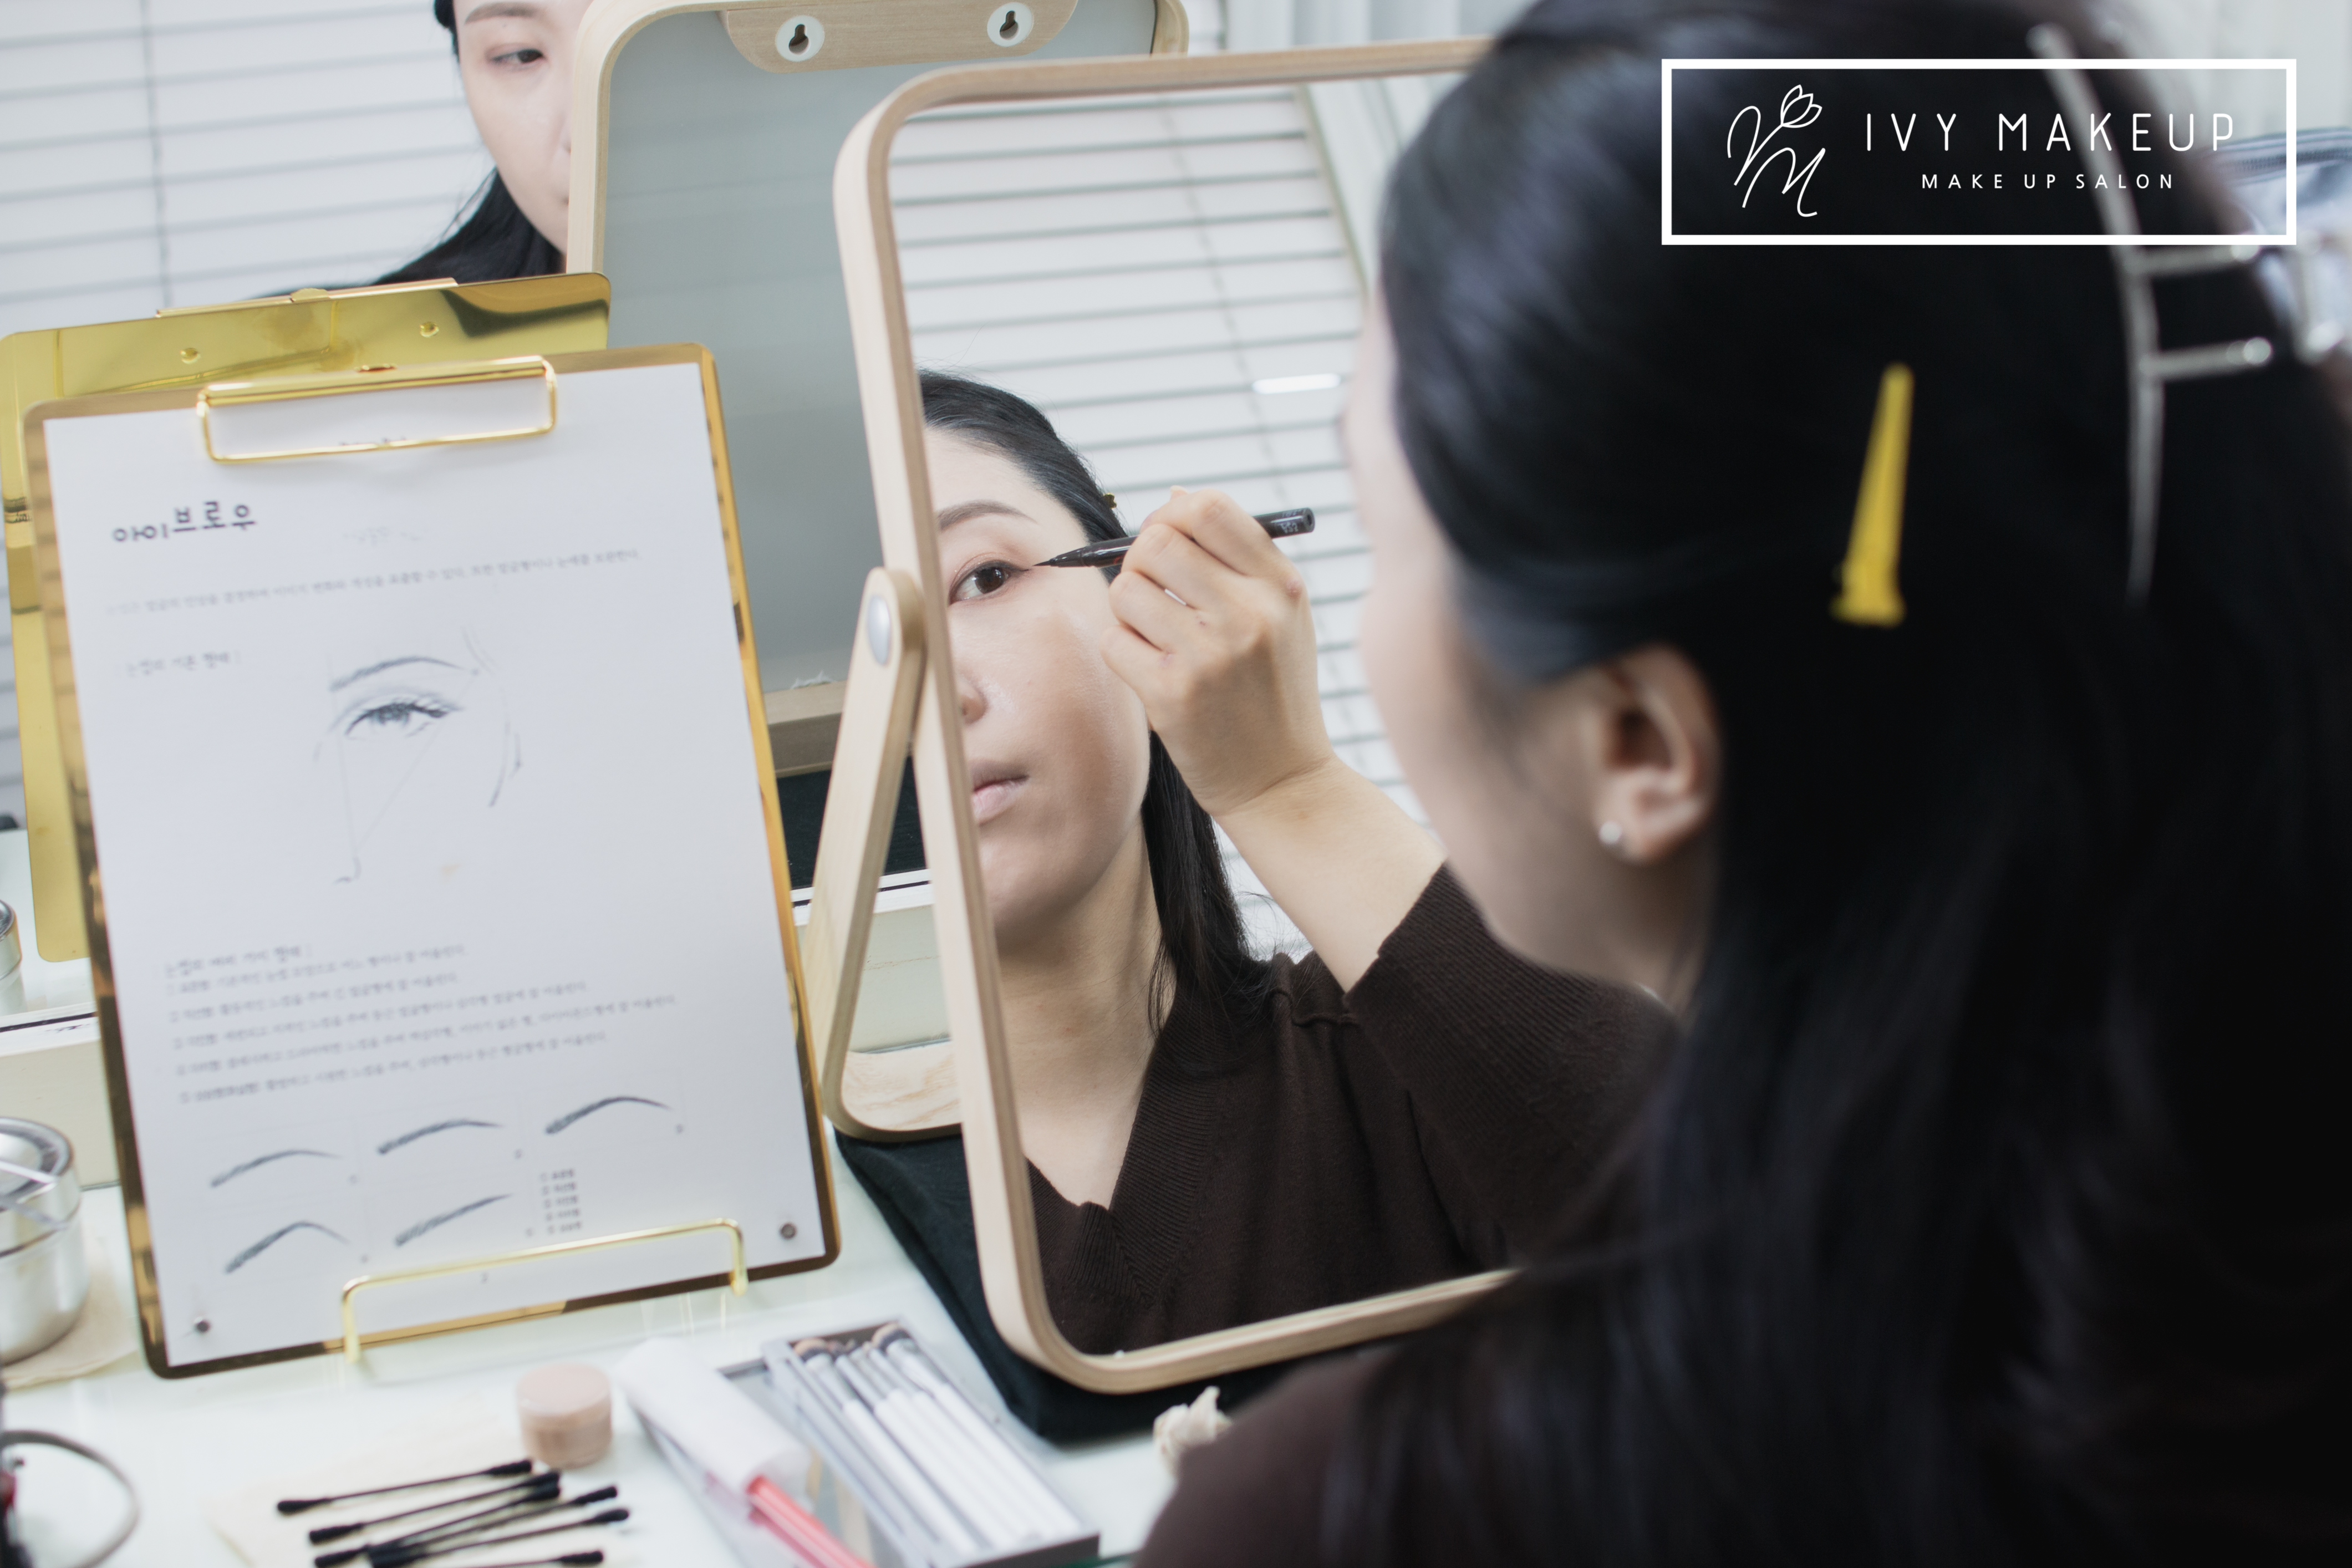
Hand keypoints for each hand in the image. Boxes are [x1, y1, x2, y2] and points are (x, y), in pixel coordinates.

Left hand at [1100, 488, 1336, 819]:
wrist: (1282, 781)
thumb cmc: (1275, 691)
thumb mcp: (1282, 615)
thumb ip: (1236, 555)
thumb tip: (1173, 497)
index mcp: (1279, 585)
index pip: (1207, 507)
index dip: (1171, 514)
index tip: (1167, 539)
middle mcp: (1248, 614)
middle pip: (1156, 542)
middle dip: (1140, 561)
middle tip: (1152, 590)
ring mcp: (1208, 654)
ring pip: (1126, 590)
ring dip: (1129, 611)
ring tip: (1157, 638)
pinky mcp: (1171, 694)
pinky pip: (1114, 640)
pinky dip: (1123, 651)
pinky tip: (1153, 671)